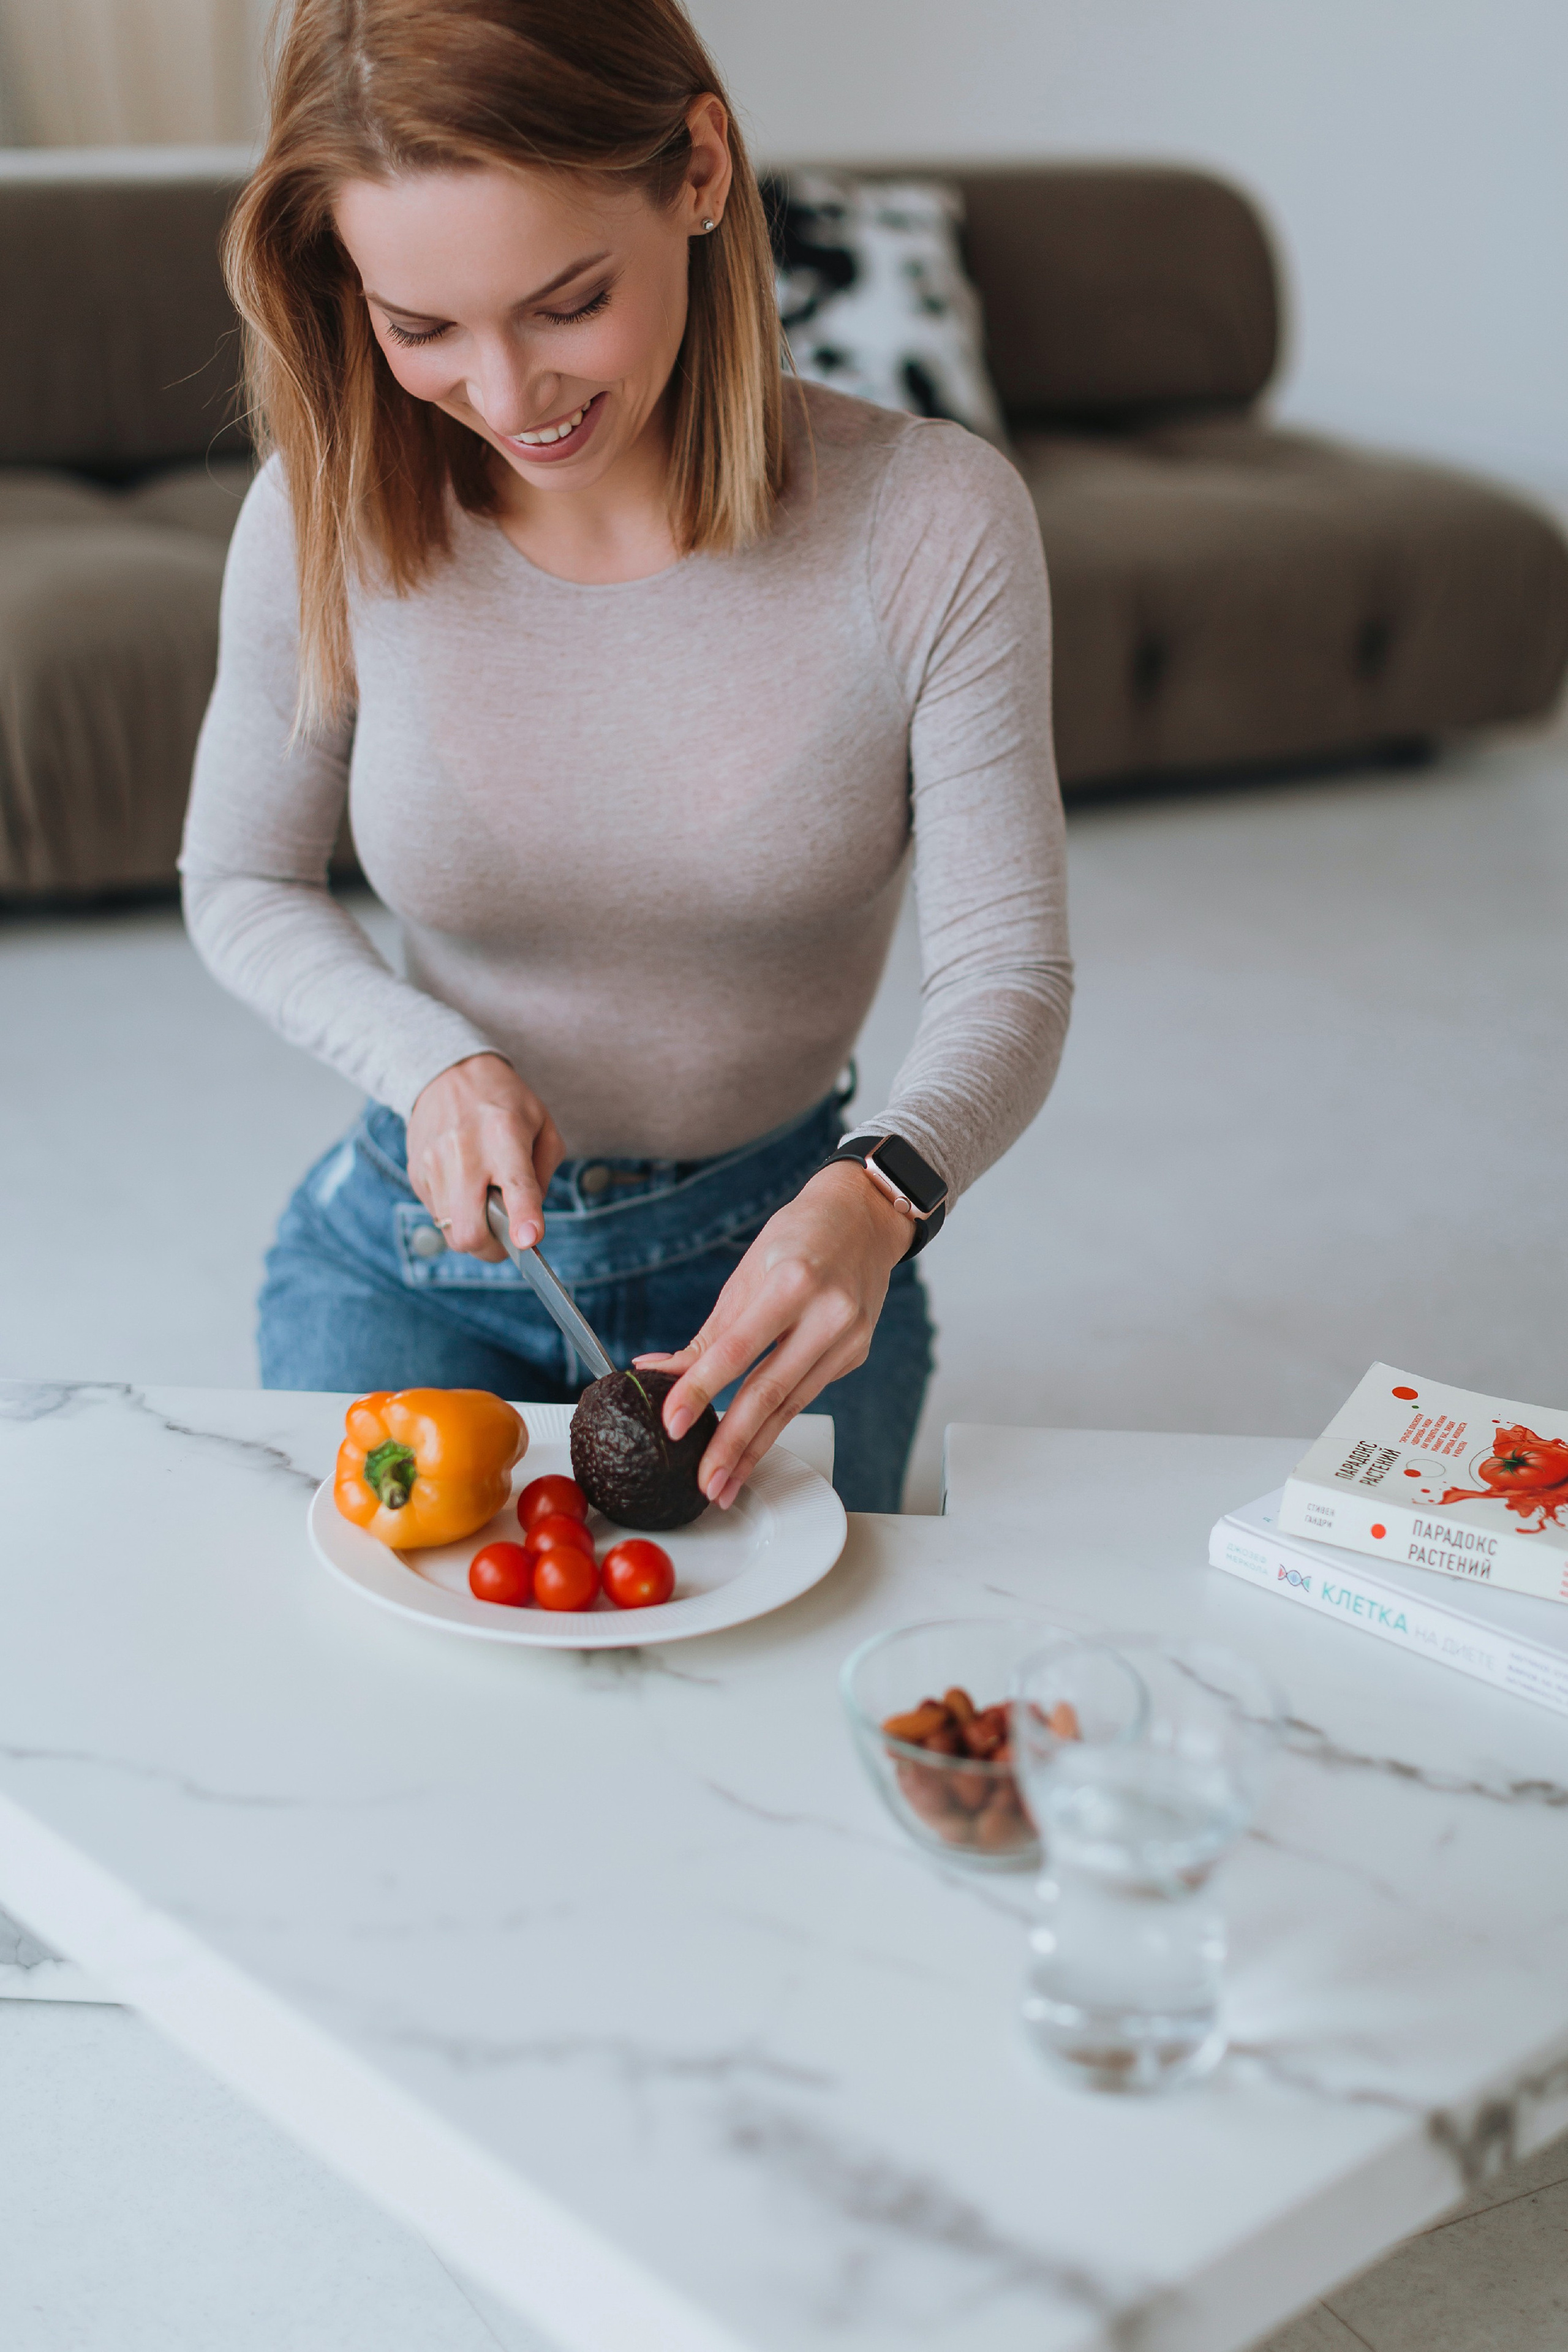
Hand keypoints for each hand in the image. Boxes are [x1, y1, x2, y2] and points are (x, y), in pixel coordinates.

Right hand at [405, 1054, 563, 1260]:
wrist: (449, 1072)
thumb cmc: (505, 1102)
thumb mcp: (542, 1126)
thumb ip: (542, 1175)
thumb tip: (527, 1222)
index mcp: (504, 1135)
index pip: (515, 1186)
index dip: (523, 1219)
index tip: (528, 1241)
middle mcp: (464, 1152)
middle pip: (470, 1230)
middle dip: (492, 1248)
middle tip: (507, 1238)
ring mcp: (433, 1165)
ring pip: (452, 1232)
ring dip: (475, 1232)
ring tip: (485, 1205)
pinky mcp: (416, 1173)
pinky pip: (438, 1216)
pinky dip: (457, 1215)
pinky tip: (466, 1190)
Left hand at [635, 1163, 912, 1507]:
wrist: (864, 1219)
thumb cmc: (799, 1236)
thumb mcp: (746, 1273)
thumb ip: (707, 1334)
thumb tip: (656, 1372)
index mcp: (793, 1282)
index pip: (737, 1350)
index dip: (701, 1391)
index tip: (673, 1424)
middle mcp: (828, 1313)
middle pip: (770, 1391)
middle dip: (733, 1445)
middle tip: (706, 1483)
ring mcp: (849, 1338)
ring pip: (792, 1406)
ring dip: (755, 1450)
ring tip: (725, 1483)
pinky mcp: (855, 1355)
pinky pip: (807, 1393)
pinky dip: (777, 1422)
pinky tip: (754, 1446)